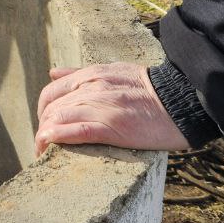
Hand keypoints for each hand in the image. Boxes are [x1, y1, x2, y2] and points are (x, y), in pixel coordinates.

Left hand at [35, 63, 189, 154]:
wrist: (181, 99)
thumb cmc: (150, 88)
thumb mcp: (113, 70)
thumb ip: (81, 73)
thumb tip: (53, 73)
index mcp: (91, 75)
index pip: (51, 92)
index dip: (43, 112)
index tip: (45, 126)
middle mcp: (91, 88)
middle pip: (52, 108)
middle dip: (42, 128)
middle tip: (44, 145)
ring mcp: (101, 107)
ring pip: (59, 119)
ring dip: (45, 137)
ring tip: (44, 152)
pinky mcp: (112, 126)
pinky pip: (76, 131)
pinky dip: (58, 138)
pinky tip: (49, 146)